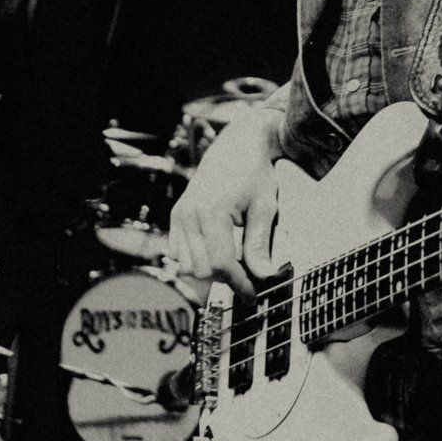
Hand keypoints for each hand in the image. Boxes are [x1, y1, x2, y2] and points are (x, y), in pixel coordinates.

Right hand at [166, 107, 286, 297]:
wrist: (238, 145)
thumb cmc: (255, 173)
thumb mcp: (264, 207)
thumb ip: (259, 243)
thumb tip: (264, 276)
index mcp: (211, 211)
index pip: (220, 264)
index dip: (238, 284)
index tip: (253, 295)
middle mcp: (189, 214)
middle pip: (201, 269)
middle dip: (224, 279)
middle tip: (247, 280)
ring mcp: (180, 214)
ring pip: (186, 265)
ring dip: (208, 272)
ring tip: (233, 268)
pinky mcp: (176, 215)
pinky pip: (177, 252)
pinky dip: (194, 260)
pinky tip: (216, 255)